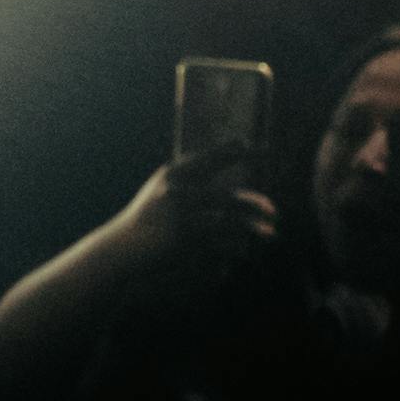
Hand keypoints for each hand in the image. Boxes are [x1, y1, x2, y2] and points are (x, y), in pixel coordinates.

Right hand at [112, 157, 281, 281]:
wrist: (125, 245)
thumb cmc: (149, 216)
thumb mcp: (163, 188)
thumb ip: (188, 177)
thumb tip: (220, 166)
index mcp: (174, 173)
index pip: (210, 157)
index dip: (235, 151)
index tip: (259, 147)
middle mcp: (178, 191)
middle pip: (226, 197)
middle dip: (253, 204)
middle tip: (274, 211)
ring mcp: (180, 216)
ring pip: (227, 222)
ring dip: (252, 229)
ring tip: (270, 234)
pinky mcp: (182, 239)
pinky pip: (218, 244)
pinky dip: (235, 249)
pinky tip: (246, 254)